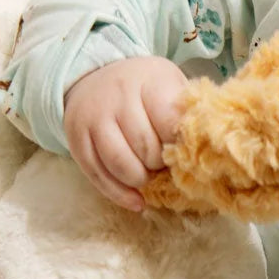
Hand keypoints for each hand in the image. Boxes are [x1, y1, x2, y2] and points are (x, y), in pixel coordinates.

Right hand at [64, 55, 187, 210]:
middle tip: (167, 164)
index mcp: (148, 80)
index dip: (180, 144)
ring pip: (120, 163)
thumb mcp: (169, 86)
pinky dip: (119, 195)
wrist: (96, 77)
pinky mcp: (77, 140)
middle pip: (145, 146)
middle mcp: (117, 96)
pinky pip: (97, 175)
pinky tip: (137, 202)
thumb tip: (201, 151)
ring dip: (140, 180)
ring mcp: (93, 118)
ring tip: (150, 177)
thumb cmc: (145, 88)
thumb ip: (183, 113)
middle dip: (160, 164)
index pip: (169, 121)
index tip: (186, 150)